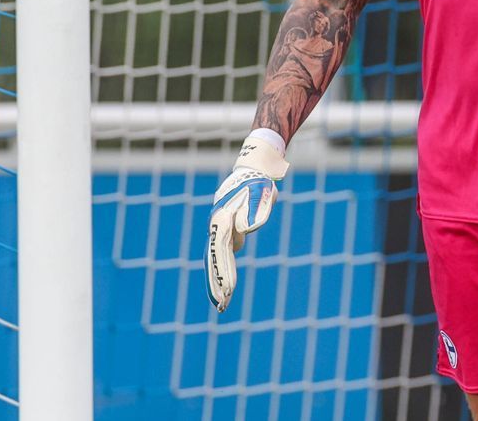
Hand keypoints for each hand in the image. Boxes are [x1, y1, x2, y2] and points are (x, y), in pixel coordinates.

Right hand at [205, 136, 289, 311]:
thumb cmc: (260, 182)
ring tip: (221, 303)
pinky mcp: (226, 231)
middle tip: (221, 306)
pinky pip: (222, 254)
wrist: (254, 170)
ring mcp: (220, 229)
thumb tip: (246, 232)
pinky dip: (223, 270)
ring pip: (216, 259)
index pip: (222, 251)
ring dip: (218, 280)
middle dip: (217, 283)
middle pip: (215, 259)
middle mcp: (217, 226)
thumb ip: (256, 210)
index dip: (223, 271)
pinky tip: (226, 286)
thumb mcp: (262, 193)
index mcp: (223, 219)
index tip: (229, 291)